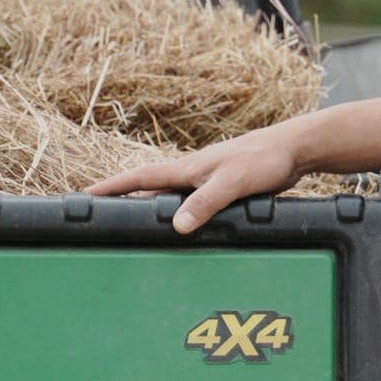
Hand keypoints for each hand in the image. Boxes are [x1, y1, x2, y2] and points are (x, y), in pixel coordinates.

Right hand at [88, 125, 301, 234]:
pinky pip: (196, 205)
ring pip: (174, 200)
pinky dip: (185, 216)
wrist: (295, 150)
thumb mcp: (232, 182)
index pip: (139, 178)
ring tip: (138, 230)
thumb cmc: (264, 159)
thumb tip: (177, 227)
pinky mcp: (225, 189)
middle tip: (103, 220)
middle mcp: (193, 174)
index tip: (84, 197)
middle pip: (151, 191)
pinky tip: (187, 229)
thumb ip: (205, 203)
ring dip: (157, 211)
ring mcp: (208, 181)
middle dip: (127, 203)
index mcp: (187, 169)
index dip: (111, 188)